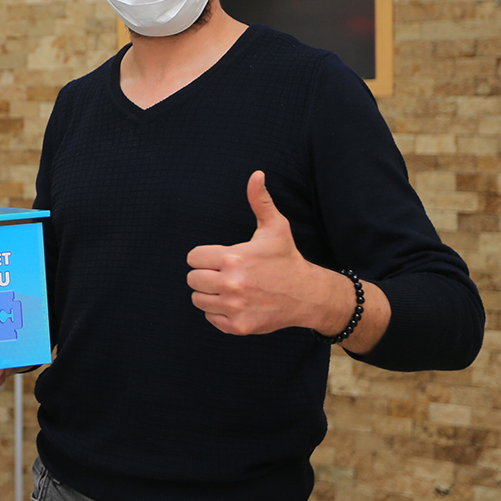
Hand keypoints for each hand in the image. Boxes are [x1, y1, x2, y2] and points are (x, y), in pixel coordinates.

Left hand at [185, 171, 347, 335]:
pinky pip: (210, 318)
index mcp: (234, 258)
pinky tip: (235, 303)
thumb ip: (260, 201)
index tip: (220, 258)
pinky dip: (218, 312)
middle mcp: (231, 284)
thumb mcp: (275, 227)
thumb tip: (256, 174)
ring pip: (198, 299)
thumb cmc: (286, 258)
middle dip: (205, 274)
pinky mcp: (238, 326)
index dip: (204, 257)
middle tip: (224, 273)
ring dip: (209, 294)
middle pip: (192, 279)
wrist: (307, 295)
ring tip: (229, 288)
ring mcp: (235, 307)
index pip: (193, 258)